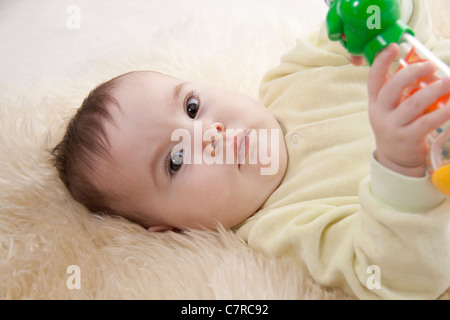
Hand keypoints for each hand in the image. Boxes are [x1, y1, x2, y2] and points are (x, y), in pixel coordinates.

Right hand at [368, 43, 449, 176]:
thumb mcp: (391, 110)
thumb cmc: (397, 127)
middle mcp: (380, 114)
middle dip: (413, 72)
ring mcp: (392, 127)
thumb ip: (402, 91)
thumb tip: (428, 72)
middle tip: (431, 65)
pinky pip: (427, 122)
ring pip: (413, 103)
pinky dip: (443, 112)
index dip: (381, 62)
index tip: (393, 46)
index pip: (373, 79)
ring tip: (448, 82)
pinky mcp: (407, 138)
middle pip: (393, 87)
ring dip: (433, 90)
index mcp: (375, 103)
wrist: (395, 160)